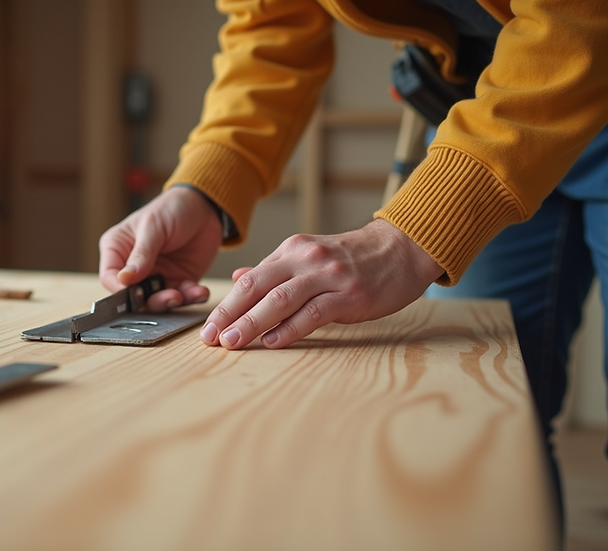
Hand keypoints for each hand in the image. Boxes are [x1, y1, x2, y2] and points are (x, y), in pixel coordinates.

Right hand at [99, 186, 223, 310]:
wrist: (205, 206)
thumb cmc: (172, 208)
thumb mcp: (153, 227)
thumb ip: (141, 254)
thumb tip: (124, 279)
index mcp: (118, 249)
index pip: (109, 277)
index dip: (119, 290)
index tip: (135, 294)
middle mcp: (134, 267)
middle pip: (132, 295)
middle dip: (150, 301)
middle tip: (169, 296)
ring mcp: (156, 277)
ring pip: (157, 301)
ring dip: (171, 302)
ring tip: (184, 295)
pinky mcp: (178, 282)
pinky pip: (182, 297)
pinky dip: (191, 297)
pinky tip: (200, 291)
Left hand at [199, 219, 444, 348]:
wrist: (401, 248)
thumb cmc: (351, 258)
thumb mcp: (309, 257)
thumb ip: (274, 270)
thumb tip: (239, 279)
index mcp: (291, 250)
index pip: (249, 279)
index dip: (225, 305)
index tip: (207, 328)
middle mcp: (305, 259)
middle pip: (257, 287)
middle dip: (230, 315)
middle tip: (210, 338)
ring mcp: (328, 276)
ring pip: (281, 299)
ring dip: (253, 323)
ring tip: (233, 343)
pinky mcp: (350, 294)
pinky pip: (314, 312)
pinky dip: (291, 328)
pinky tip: (272, 342)